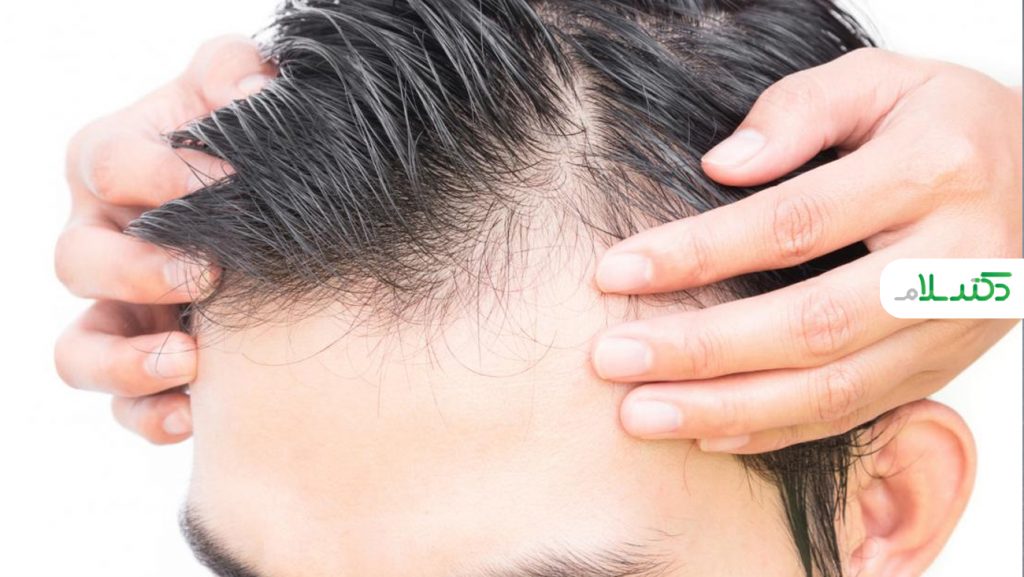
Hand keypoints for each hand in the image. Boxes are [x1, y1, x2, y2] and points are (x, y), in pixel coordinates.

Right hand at [55, 36, 274, 443]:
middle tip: (208, 273)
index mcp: (113, 166)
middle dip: (139, 272)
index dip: (158, 174)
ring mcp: (120, 310)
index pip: (106, 164)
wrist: (281, 205)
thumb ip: (235, 72)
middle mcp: (103, 239)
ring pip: (80, 351)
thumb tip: (252, 89)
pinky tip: (197, 413)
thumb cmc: (247, 142)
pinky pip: (126, 407)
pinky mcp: (149, 364)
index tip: (224, 181)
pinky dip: (153, 416)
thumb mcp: (243, 91)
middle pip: (76, 263)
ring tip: (191, 360)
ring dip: (128, 362)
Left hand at [591, 48, 1021, 452]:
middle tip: (612, 360)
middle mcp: (954, 264)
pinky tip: (707, 431)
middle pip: (810, 325)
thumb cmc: (944, 122)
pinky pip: (854, 414)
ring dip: (726, 408)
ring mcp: (954, 328)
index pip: (794, 224)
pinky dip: (776, 431)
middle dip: (701, 350)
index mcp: (934, 174)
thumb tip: (722, 165)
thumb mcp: (880, 80)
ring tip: (640, 414)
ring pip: (831, 389)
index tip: (617, 272)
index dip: (699, 254)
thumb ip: (799, 111)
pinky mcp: (941, 367)